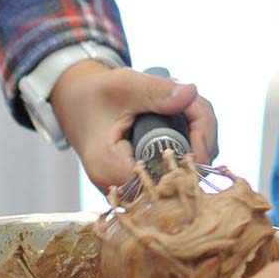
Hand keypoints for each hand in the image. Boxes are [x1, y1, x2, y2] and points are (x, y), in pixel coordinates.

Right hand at [50, 60, 218, 191]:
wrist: (77, 104)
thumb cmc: (95, 95)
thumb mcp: (123, 86)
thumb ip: (156, 91)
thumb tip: (191, 94)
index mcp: (113, 172)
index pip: (175, 171)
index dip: (196, 142)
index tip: (193, 105)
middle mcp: (129, 191)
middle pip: (190, 172)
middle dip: (200, 131)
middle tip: (188, 98)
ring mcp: (142, 190)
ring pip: (193, 169)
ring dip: (198, 133)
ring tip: (182, 104)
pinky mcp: (151, 183)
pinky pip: (185, 167)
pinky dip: (191, 140)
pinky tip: (183, 117)